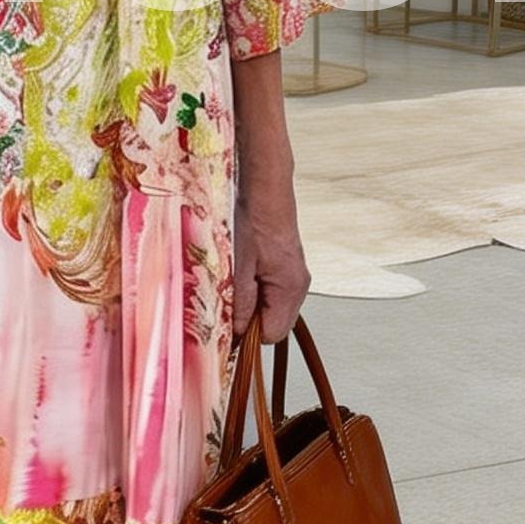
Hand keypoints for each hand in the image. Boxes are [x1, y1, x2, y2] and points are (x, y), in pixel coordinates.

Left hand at [233, 150, 310, 343]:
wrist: (264, 189)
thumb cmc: (251, 220)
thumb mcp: (237, 266)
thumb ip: (239, 303)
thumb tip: (236, 333)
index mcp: (289, 289)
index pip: (272, 335)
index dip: (247, 334)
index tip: (227, 323)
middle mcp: (297, 286)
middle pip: (272, 323)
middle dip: (248, 318)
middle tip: (227, 297)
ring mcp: (293, 276)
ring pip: (269, 306)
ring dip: (249, 301)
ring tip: (234, 278)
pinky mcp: (285, 267)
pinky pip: (268, 291)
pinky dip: (253, 288)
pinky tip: (240, 270)